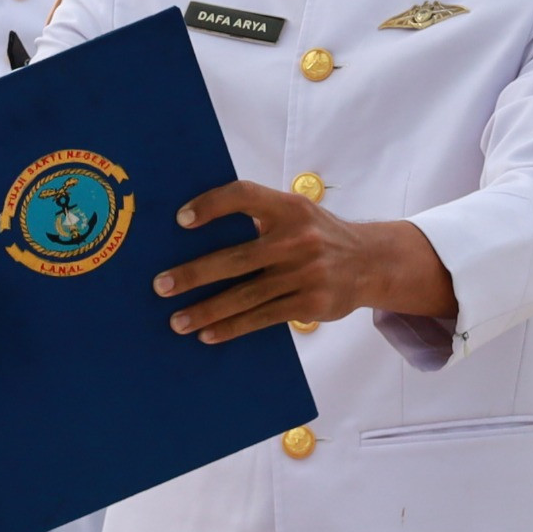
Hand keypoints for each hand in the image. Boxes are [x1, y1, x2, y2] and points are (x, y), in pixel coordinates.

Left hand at [154, 181, 455, 344]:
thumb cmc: (318, 234)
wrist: (371, 262)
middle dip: (194, 274)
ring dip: (207, 310)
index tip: (181, 220)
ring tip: (177, 321)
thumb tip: (194, 231)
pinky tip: (208, 335)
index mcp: (289, 207)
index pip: (244, 196)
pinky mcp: (311, 303)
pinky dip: (232, 328)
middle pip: (237, 257)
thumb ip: (259, 216)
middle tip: (162, 285)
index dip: (212, 204)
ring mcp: (306, 273)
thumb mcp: (296, 213)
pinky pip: (263, 317)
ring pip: (246, 295)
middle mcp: (298, 238)